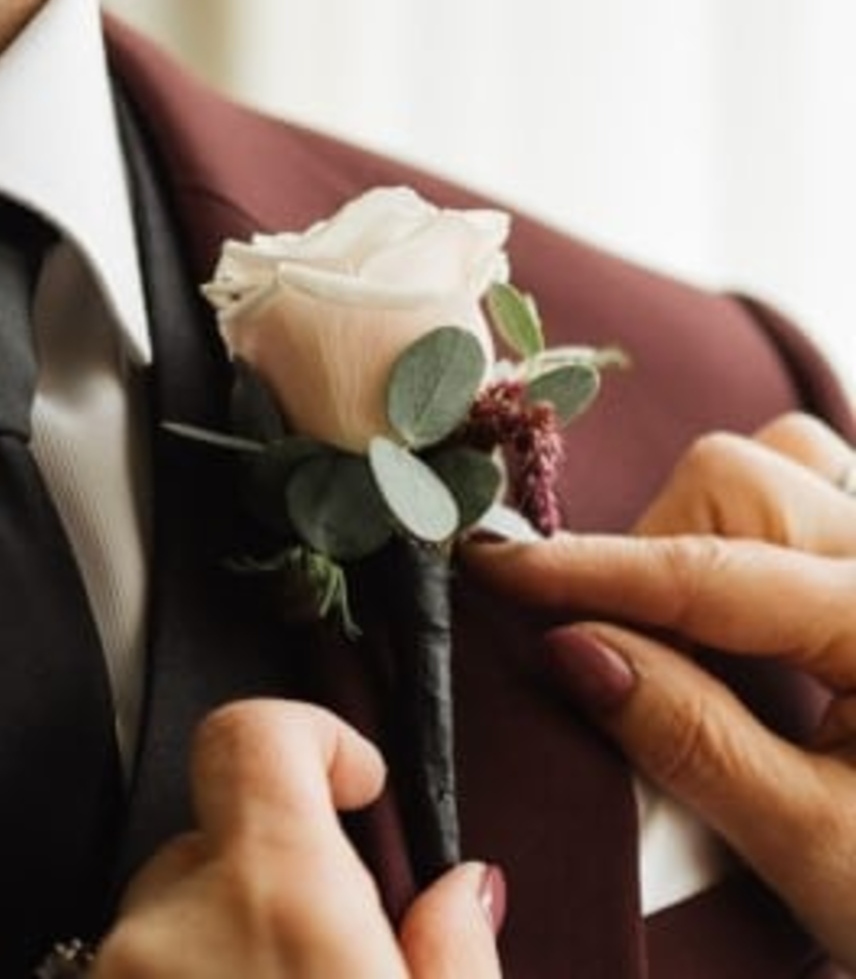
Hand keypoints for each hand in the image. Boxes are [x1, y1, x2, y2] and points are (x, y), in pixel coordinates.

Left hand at [95, 699, 504, 977]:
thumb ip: (453, 953)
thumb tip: (460, 890)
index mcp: (277, 902)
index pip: (252, 733)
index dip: (310, 737)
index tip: (354, 783)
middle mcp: (171, 926)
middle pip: (216, 840)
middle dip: (277, 883)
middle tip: (341, 963)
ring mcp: (112, 970)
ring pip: (170, 917)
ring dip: (226, 949)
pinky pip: (137, 970)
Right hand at [465, 413, 855, 964]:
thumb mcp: (818, 848)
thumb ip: (693, 739)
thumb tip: (573, 646)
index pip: (709, 568)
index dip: (587, 570)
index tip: (489, 568)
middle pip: (740, 482)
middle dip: (656, 556)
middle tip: (631, 665)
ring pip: (785, 461)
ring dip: (711, 527)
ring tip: (698, 634)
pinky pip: (820, 487)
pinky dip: (758, 526)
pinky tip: (749, 612)